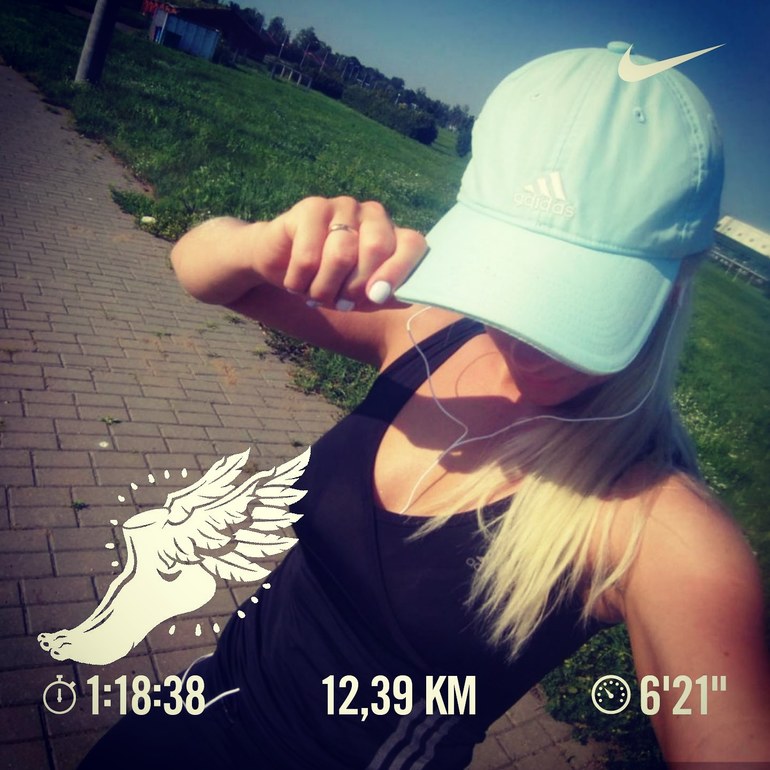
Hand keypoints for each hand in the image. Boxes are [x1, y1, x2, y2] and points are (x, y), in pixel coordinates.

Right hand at [260, 196, 426, 310]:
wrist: (281, 265)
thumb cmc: (330, 283)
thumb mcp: (360, 297)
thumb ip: (384, 296)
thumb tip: (398, 296)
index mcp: (392, 236)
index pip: (412, 245)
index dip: (398, 271)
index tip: (377, 297)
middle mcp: (373, 215)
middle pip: (376, 247)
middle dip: (355, 287)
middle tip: (339, 303)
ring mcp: (343, 207)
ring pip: (341, 255)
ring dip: (323, 289)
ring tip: (314, 295)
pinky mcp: (312, 207)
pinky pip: (309, 255)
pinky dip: (300, 281)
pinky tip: (296, 283)